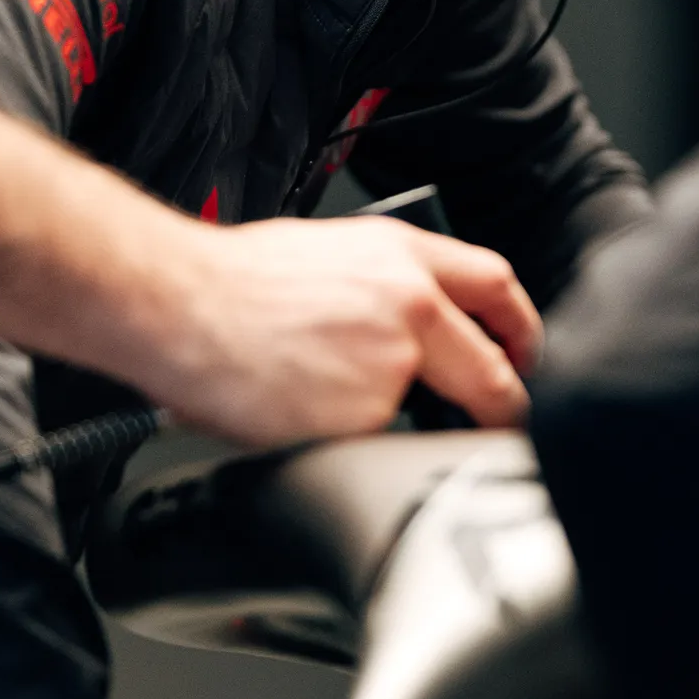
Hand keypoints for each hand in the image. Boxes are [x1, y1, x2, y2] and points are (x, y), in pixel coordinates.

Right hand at [147, 214, 540, 442]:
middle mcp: (410, 301)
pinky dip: (364, 445)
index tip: (522, 357)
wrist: (175, 304)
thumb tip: (416, 327)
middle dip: (504, 403)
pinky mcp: (366, 414)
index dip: (521, 330)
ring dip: (420, 425)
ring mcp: (393, 360)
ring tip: (355, 412)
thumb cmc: (228, 283)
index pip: (497, 286)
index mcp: (401, 254)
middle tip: (496, 421)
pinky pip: (386, 444)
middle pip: (496, 365)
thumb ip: (385, 286)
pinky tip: (319, 424)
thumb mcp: (326, 255)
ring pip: (440, 411)